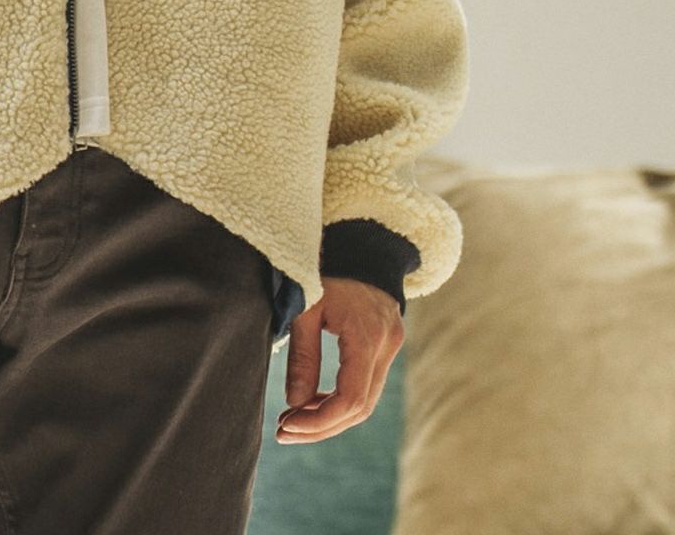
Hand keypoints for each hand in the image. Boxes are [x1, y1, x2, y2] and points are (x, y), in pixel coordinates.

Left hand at [275, 276, 403, 443]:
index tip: (287, 426)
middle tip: (284, 431)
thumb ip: (303, 356)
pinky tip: (312, 403)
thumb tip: (295, 405)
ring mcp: (391, 346)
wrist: (361, 243)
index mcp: (367, 335)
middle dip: (321, 426)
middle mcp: (386, 345)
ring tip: (292, 421)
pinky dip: (340, 399)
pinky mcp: (387, 345)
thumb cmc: (328, 268)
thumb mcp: (307, 306)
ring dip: (330, 417)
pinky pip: (366, 385)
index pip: (350, 399)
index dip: (319, 422)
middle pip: (360, 408)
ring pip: (365, 401)